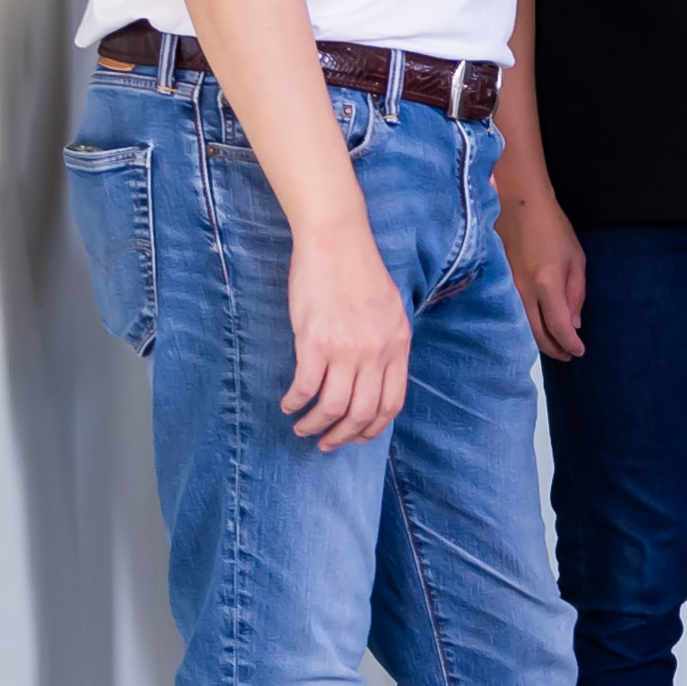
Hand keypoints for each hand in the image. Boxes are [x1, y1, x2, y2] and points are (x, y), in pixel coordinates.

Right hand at [284, 216, 411, 449]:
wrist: (337, 241)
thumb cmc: (359, 272)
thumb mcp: (389, 310)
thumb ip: (386, 343)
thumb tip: (375, 375)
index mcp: (398, 345)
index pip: (392, 403)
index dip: (373, 427)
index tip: (358, 437)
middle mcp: (376, 352)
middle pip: (362, 413)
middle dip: (343, 436)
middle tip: (326, 443)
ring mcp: (346, 349)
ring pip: (333, 408)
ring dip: (315, 426)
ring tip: (303, 428)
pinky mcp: (315, 343)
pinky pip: (305, 388)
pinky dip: (295, 403)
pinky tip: (288, 404)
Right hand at [498, 184, 587, 361]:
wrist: (519, 205)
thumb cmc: (554, 229)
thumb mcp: (576, 259)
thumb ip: (576, 293)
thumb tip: (574, 323)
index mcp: (547, 284)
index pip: (559, 326)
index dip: (570, 344)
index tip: (580, 352)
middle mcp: (525, 292)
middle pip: (537, 334)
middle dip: (555, 350)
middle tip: (568, 356)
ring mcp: (509, 289)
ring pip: (524, 328)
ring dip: (541, 341)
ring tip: (556, 346)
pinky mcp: (501, 285)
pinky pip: (516, 315)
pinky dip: (528, 327)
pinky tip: (537, 328)